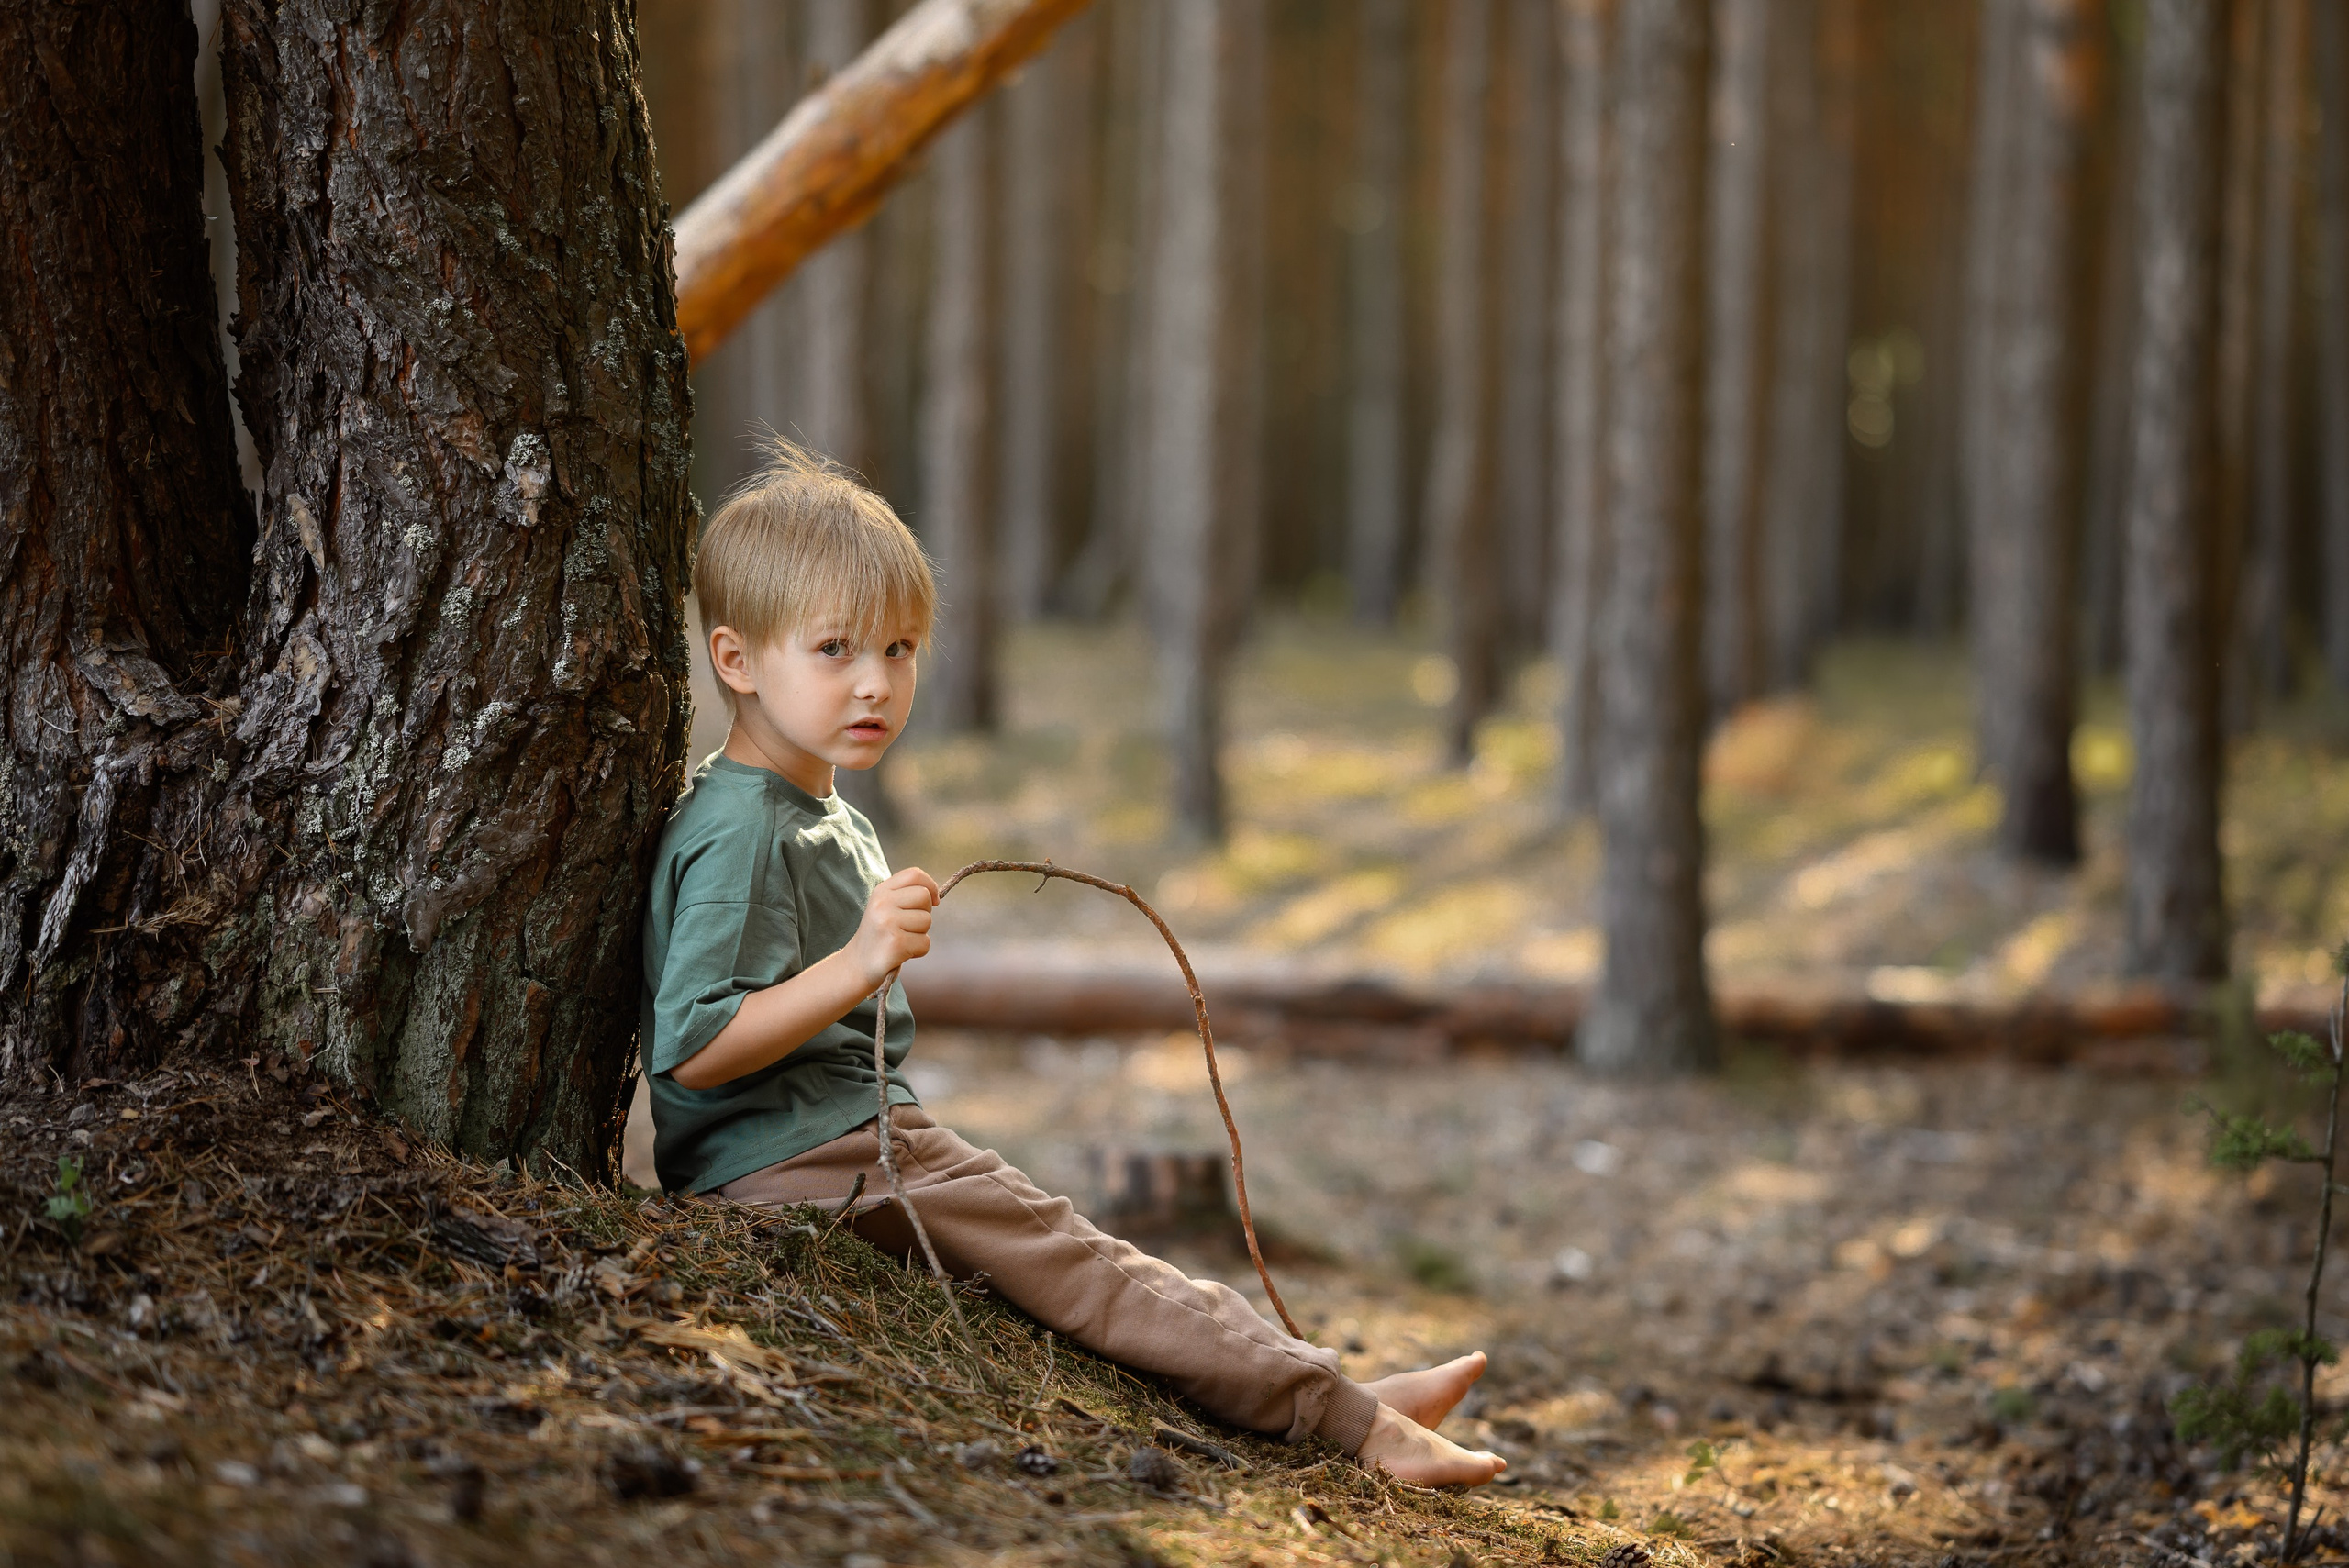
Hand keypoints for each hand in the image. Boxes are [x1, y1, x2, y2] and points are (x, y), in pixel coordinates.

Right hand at [848, 867, 938, 986]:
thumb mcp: (885, 907)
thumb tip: (935, 895)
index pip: (914, 874)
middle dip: (924, 913)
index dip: (930, 885)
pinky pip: (924, 943)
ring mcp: (888, 923)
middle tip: (908, 926)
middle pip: (924, 896)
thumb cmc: (879, 935)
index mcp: (881, 891)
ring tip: (901, 940)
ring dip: (920, 934)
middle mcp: (882, 903)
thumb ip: (906, 895)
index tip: (933, 901)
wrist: (856, 965)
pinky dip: (918, 951)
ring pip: (926, 921)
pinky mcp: (896, 944)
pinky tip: (901, 953)